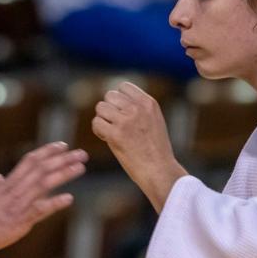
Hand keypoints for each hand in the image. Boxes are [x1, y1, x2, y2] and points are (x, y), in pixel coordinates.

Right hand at [0, 142, 85, 257]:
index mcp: (9, 183)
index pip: (30, 160)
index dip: (47, 151)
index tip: (62, 145)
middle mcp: (16, 189)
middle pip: (41, 168)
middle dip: (62, 159)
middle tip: (81, 154)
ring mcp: (19, 203)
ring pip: (44, 184)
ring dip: (63, 174)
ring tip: (80, 168)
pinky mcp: (21, 220)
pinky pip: (40, 209)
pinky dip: (55, 202)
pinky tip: (68, 198)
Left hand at [92, 84, 186, 209]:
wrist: (159, 171)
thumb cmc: (156, 150)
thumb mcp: (154, 120)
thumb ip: (139, 108)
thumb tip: (116, 100)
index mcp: (148, 103)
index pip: (123, 86)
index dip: (118, 98)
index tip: (121, 111)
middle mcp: (137, 109)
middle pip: (109, 96)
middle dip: (109, 109)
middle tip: (115, 124)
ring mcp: (125, 121)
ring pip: (100, 108)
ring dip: (103, 119)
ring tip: (112, 132)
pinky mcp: (115, 134)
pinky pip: (96, 123)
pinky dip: (99, 131)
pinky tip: (108, 139)